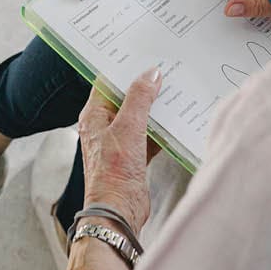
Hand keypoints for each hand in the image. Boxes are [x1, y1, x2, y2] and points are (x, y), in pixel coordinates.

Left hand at [77, 67, 163, 233]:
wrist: (119, 212)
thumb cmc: (113, 175)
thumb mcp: (128, 129)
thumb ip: (139, 99)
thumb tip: (150, 75)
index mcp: (94, 116)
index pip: (107, 82)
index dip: (124, 69)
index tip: (144, 57)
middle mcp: (104, 127)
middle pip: (125, 98)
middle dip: (144, 87)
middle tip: (165, 72)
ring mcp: (119, 143)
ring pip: (139, 117)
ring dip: (155, 108)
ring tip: (175, 92)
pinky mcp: (133, 157)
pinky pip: (149, 136)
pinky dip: (161, 130)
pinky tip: (176, 122)